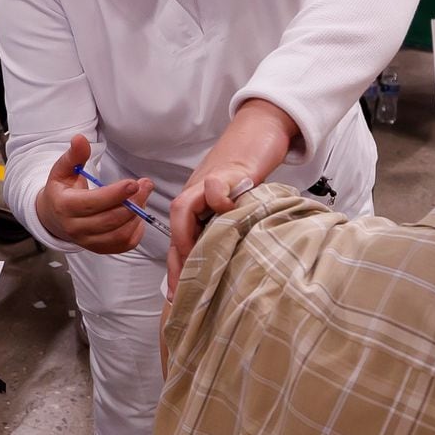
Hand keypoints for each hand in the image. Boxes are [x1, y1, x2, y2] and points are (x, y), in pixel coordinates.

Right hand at [35, 134, 152, 254]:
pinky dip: (136, 230)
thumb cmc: (62, 190)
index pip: (93, 203)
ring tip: (142, 196)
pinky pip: (124, 244)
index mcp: (65, 207)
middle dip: (133, 202)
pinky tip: (137, 214)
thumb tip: (80, 138)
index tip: (134, 182)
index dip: (115, 194)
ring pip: (119, 234)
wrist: (53, 217)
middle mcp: (75, 228)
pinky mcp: (100, 249)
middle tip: (146, 184)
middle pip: (110, 219)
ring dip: (137, 215)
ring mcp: (88, 242)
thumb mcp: (63, 170)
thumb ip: (74, 155)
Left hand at [165, 99, 298, 293]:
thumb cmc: (249, 177)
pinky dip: (216, 198)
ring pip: (182, 207)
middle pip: (174, 226)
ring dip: (187, 234)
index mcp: (197, 209)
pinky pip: (213, 185)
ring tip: (201, 256)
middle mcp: (197, 196)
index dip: (177, 272)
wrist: (260, 134)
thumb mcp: (237, 211)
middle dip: (178, 259)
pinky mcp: (228, 171)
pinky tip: (228, 209)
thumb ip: (226, 235)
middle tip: (186, 288)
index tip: (180, 300)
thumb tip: (226, 272)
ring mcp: (209, 182)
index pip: (178, 243)